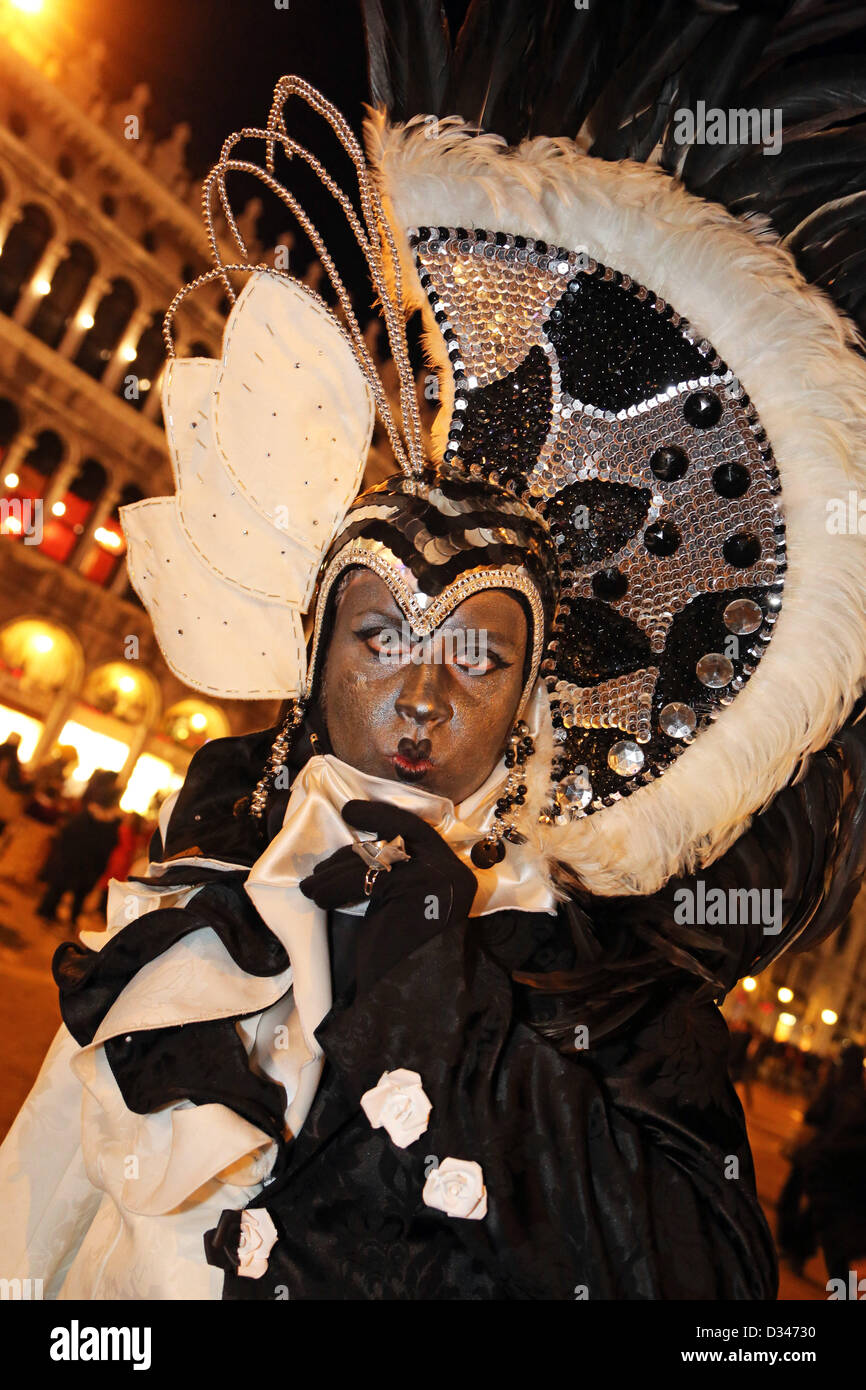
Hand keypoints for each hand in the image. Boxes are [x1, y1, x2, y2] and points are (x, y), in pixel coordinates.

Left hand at [300, 801, 477, 990]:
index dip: (380, 815)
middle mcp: (451, 872)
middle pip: (391, 843)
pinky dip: (334, 885)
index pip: (416, 830)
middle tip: (318, 871)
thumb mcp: (404, 908)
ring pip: (374, 860)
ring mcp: (436, 878)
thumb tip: (357, 852)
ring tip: (311, 889)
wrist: (414, 1001)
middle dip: (349, 854)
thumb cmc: (406, 960)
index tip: (349, 810)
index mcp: (454, 874)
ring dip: (334, 873)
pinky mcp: (414, 889)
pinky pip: (364, 877)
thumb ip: (395, 878)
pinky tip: (318, 896)